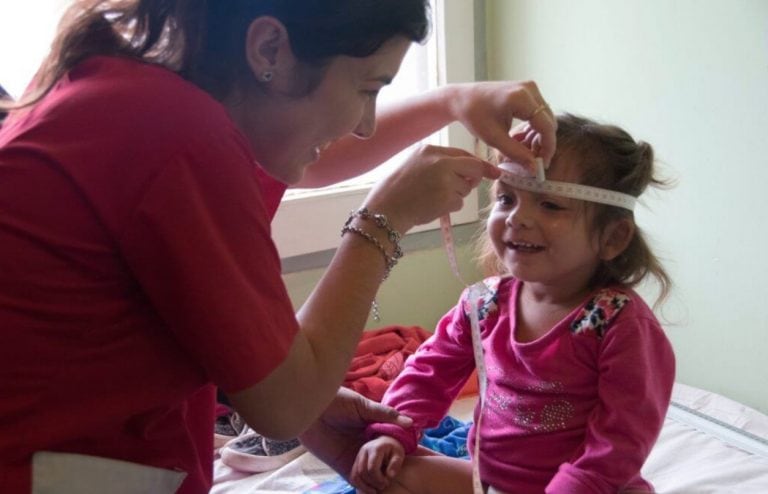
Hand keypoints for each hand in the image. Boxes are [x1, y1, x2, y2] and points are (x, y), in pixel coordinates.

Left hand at [298, 387, 411, 476]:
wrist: (308, 408)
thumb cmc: (335, 400)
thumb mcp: (362, 405)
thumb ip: (384, 414)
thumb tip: (410, 422)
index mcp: (372, 428)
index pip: (391, 443)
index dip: (400, 451)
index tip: (414, 458)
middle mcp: (365, 443)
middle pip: (382, 460)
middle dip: (390, 470)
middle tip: (401, 477)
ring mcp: (353, 455)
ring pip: (370, 472)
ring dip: (378, 480)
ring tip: (389, 486)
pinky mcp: (341, 464)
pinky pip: (355, 477)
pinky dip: (363, 485)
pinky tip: (373, 490)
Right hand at [350, 436, 405, 493]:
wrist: (386, 441)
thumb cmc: (393, 449)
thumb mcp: (399, 454)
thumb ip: (395, 464)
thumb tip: (390, 476)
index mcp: (375, 448)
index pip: (372, 468)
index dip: (378, 479)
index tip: (386, 483)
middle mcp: (364, 451)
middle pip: (362, 472)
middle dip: (372, 483)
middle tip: (382, 486)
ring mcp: (358, 456)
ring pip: (355, 475)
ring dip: (363, 486)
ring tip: (374, 491)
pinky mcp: (356, 461)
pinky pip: (353, 475)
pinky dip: (358, 484)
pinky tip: (368, 488)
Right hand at [363, 144, 500, 233]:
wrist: (383, 211)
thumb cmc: (395, 192)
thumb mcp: (413, 166)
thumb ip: (438, 164)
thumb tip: (469, 171)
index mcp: (428, 150)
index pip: (462, 153)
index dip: (477, 164)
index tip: (491, 171)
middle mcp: (438, 160)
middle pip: (473, 167)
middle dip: (474, 179)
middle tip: (462, 188)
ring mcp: (444, 178)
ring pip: (465, 188)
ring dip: (454, 196)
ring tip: (431, 199)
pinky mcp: (447, 196)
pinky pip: (459, 203)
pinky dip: (449, 207)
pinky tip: (431, 207)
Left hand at [446, 80, 556, 169]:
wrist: (461, 98)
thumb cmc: (474, 115)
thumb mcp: (494, 138)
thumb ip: (516, 154)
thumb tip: (534, 168)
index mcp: (521, 98)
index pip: (546, 126)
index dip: (548, 147)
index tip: (543, 164)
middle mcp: (529, 88)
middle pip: (549, 121)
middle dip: (544, 143)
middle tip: (533, 160)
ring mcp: (529, 87)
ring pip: (545, 117)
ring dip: (539, 136)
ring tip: (524, 150)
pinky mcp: (526, 90)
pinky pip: (538, 112)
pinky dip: (534, 127)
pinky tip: (522, 139)